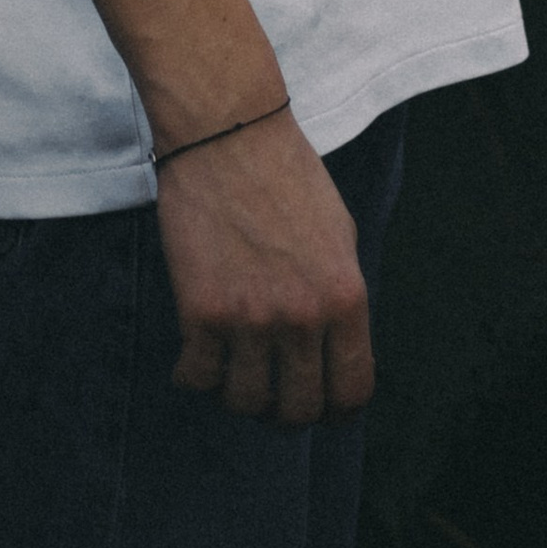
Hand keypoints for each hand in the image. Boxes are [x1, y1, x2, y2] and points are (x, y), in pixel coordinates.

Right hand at [155, 110, 372, 426]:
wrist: (230, 135)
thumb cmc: (288, 177)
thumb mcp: (340, 235)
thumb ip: (340, 298)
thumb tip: (336, 353)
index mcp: (346, 297)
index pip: (352, 390)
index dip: (338, 411)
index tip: (322, 407)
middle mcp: (303, 316)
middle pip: (299, 410)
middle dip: (286, 412)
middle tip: (272, 394)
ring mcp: (251, 318)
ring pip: (245, 403)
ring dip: (239, 394)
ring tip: (233, 369)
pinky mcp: (201, 312)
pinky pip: (197, 378)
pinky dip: (194, 376)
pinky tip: (196, 357)